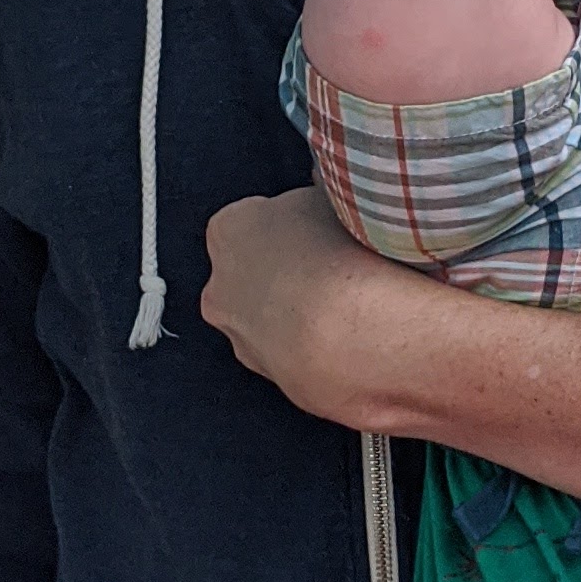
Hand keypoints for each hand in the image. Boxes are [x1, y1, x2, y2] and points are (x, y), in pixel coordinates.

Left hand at [200, 188, 412, 424]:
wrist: (359, 337)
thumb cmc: (342, 259)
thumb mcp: (333, 198)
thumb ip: (317, 198)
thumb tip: (328, 198)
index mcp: (228, 231)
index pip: (251, 220)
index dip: (290, 225)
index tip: (319, 229)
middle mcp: (221, 292)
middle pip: (252, 275)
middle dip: (289, 274)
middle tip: (338, 268)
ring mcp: (245, 343)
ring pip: (272, 322)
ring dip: (304, 316)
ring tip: (356, 306)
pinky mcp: (276, 383)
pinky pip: (299, 359)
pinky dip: (323, 351)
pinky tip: (359, 338)